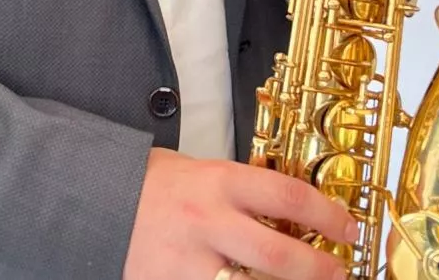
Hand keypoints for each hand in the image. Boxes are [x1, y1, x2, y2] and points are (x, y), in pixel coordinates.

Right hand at [123, 148, 357, 279]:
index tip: (348, 228)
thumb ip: (239, 192)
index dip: (328, 215)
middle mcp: (207, 221)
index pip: (288, 196)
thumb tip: (288, 210)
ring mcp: (188, 262)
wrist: (91, 200)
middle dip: (319, 269)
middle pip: (278, 254)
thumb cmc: (147, 184)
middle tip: (339, 272)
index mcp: (217, 181)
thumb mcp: (197, 170)